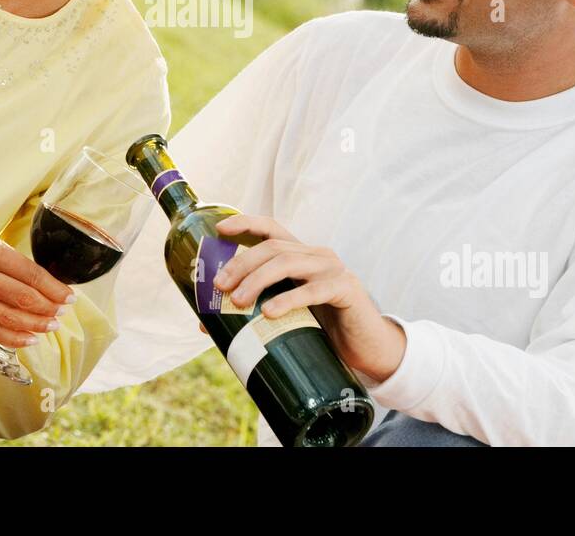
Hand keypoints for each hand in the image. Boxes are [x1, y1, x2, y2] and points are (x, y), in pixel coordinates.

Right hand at [0, 224, 74, 349]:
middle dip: (48, 309)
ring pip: (6, 319)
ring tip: (51, 327)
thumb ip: (14, 263)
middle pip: (21, 299)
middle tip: (62, 313)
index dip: (54, 289)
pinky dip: (11, 337)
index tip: (69, 297)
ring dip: (34, 326)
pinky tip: (29, 338)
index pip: (30, 275)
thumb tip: (47, 286)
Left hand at [209, 214, 405, 382]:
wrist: (368, 350)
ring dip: (258, 279)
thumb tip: (206, 325)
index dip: (245, 224)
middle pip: (273, 247)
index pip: (271, 229)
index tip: (219, 229)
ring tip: (238, 301)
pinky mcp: (345, 289)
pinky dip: (288, 299)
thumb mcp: (286, 316)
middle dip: (241, 263)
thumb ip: (254, 312)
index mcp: (301, 256)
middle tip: (220, 286)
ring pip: (288, 262)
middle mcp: (316, 255)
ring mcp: (332, 270)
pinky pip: (313, 289)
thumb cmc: (323, 331)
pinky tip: (270, 312)